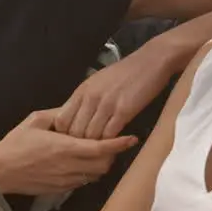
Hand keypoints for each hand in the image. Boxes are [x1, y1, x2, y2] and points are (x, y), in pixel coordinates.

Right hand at [0, 110, 137, 195]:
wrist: (0, 171)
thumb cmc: (16, 144)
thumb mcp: (35, 121)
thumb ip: (57, 114)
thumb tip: (73, 109)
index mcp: (65, 147)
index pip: (101, 148)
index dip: (118, 144)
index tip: (132, 138)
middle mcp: (69, 166)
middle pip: (104, 165)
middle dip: (111, 155)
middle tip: (110, 144)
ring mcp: (66, 181)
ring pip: (95, 176)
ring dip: (100, 165)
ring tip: (95, 154)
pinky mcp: (61, 190)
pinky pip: (83, 182)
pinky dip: (87, 173)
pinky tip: (79, 164)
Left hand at [54, 48, 173, 139]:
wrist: (149, 62)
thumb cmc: (123, 73)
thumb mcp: (96, 82)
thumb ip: (84, 99)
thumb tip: (75, 119)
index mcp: (82, 91)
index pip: (62, 120)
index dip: (65, 134)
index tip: (73, 140)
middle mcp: (91, 98)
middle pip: (75, 132)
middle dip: (80, 143)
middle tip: (89, 149)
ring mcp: (107, 104)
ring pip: (91, 136)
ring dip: (97, 145)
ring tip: (103, 148)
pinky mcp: (124, 111)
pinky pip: (110, 135)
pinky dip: (111, 142)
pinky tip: (116, 143)